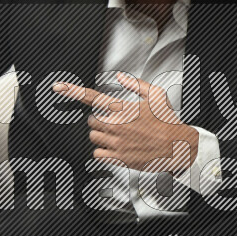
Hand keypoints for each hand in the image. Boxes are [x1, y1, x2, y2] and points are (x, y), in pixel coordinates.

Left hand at [52, 71, 198, 174]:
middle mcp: (117, 125)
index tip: (59, 87)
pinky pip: (97, 154)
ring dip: (101, 136)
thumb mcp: (156, 96)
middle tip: (114, 122)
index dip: (72, 91)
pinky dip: (103, 151)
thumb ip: (136, 85)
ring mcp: (117, 143)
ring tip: (118, 135)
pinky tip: (116, 148)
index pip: (92, 97)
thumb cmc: (168, 122)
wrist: (177, 145)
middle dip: (99, 120)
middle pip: (91, 121)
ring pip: (94, 137)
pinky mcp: (119, 158)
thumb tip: (120, 77)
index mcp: (124, 108)